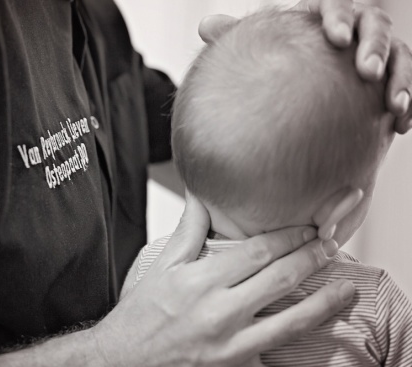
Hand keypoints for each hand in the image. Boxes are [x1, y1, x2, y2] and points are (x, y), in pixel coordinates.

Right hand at [95, 194, 360, 366]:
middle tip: (332, 248)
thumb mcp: (161, 268)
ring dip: (327, 304)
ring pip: (293, 323)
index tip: (308, 229)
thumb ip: (189, 231)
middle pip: (282, 278)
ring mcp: (230, 351)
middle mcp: (218, 314)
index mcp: (200, 281)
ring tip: (347, 291)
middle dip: (314, 258)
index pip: (259, 250)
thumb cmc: (138, 317)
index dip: (291, 236)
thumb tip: (201, 193)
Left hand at [198, 1, 411, 133]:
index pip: (336, 5)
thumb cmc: (282, 68)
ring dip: (400, 76)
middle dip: (374, 44)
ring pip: (400, 54)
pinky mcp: (390, 79)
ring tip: (392, 102)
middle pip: (375, 24)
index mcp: (325, 17)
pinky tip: (401, 125)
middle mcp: (356, 31)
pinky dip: (408, 102)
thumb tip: (205, 26)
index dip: (338, 16)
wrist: (306, 97)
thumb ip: (239, 38)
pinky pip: (408, 84)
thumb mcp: (263, 54)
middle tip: (365, 69)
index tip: (334, 37)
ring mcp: (377, 54)